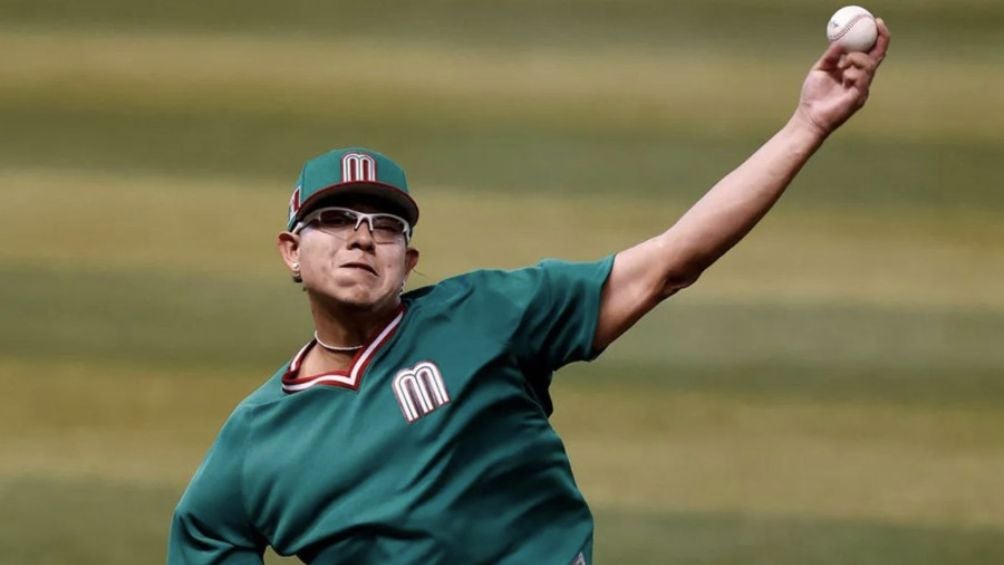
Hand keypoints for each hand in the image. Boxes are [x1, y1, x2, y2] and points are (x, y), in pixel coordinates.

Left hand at [795, 18, 889, 136]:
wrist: (808, 117)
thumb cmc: (813, 96)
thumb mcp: (821, 69)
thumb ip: (831, 56)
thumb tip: (840, 41)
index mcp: (853, 71)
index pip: (869, 52)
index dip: (875, 37)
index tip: (875, 22)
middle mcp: (861, 78)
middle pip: (877, 56)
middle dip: (881, 39)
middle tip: (878, 25)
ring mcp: (862, 88)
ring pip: (870, 66)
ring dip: (858, 58)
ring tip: (845, 62)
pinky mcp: (858, 98)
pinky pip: (862, 80)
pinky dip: (854, 73)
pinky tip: (845, 75)